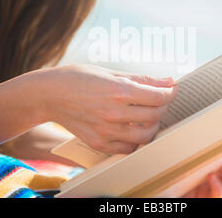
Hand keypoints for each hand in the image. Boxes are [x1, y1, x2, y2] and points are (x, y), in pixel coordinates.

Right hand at [27, 64, 176, 154]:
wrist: (50, 95)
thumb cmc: (79, 78)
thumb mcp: (111, 72)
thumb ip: (142, 79)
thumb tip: (168, 81)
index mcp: (119, 91)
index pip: (158, 97)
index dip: (170, 92)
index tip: (172, 89)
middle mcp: (114, 113)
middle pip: (155, 115)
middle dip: (163, 106)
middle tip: (159, 100)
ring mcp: (106, 131)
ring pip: (145, 135)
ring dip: (152, 125)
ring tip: (148, 115)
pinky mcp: (99, 143)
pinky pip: (128, 147)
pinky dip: (136, 139)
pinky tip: (132, 128)